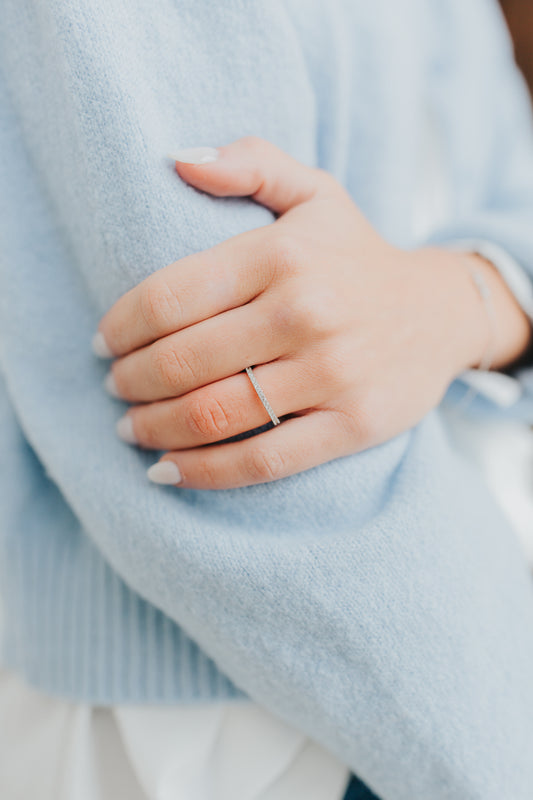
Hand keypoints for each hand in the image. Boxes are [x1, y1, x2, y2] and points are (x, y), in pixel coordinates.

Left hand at [94, 137, 530, 488]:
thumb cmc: (356, 256)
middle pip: (182, 361)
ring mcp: (331, 373)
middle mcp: (305, 312)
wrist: (440, 313)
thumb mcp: (314, 192)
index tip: (104, 342)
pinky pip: (261, 459)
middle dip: (130, 382)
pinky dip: (203, 472)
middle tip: (116, 387)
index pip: (169, 297)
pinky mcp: (352, 424)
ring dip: (154, 427)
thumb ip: (250, 163)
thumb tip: (177, 159)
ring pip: (213, 414)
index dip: (120, 327)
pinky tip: (166, 470)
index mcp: (282, 253)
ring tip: (132, 427)